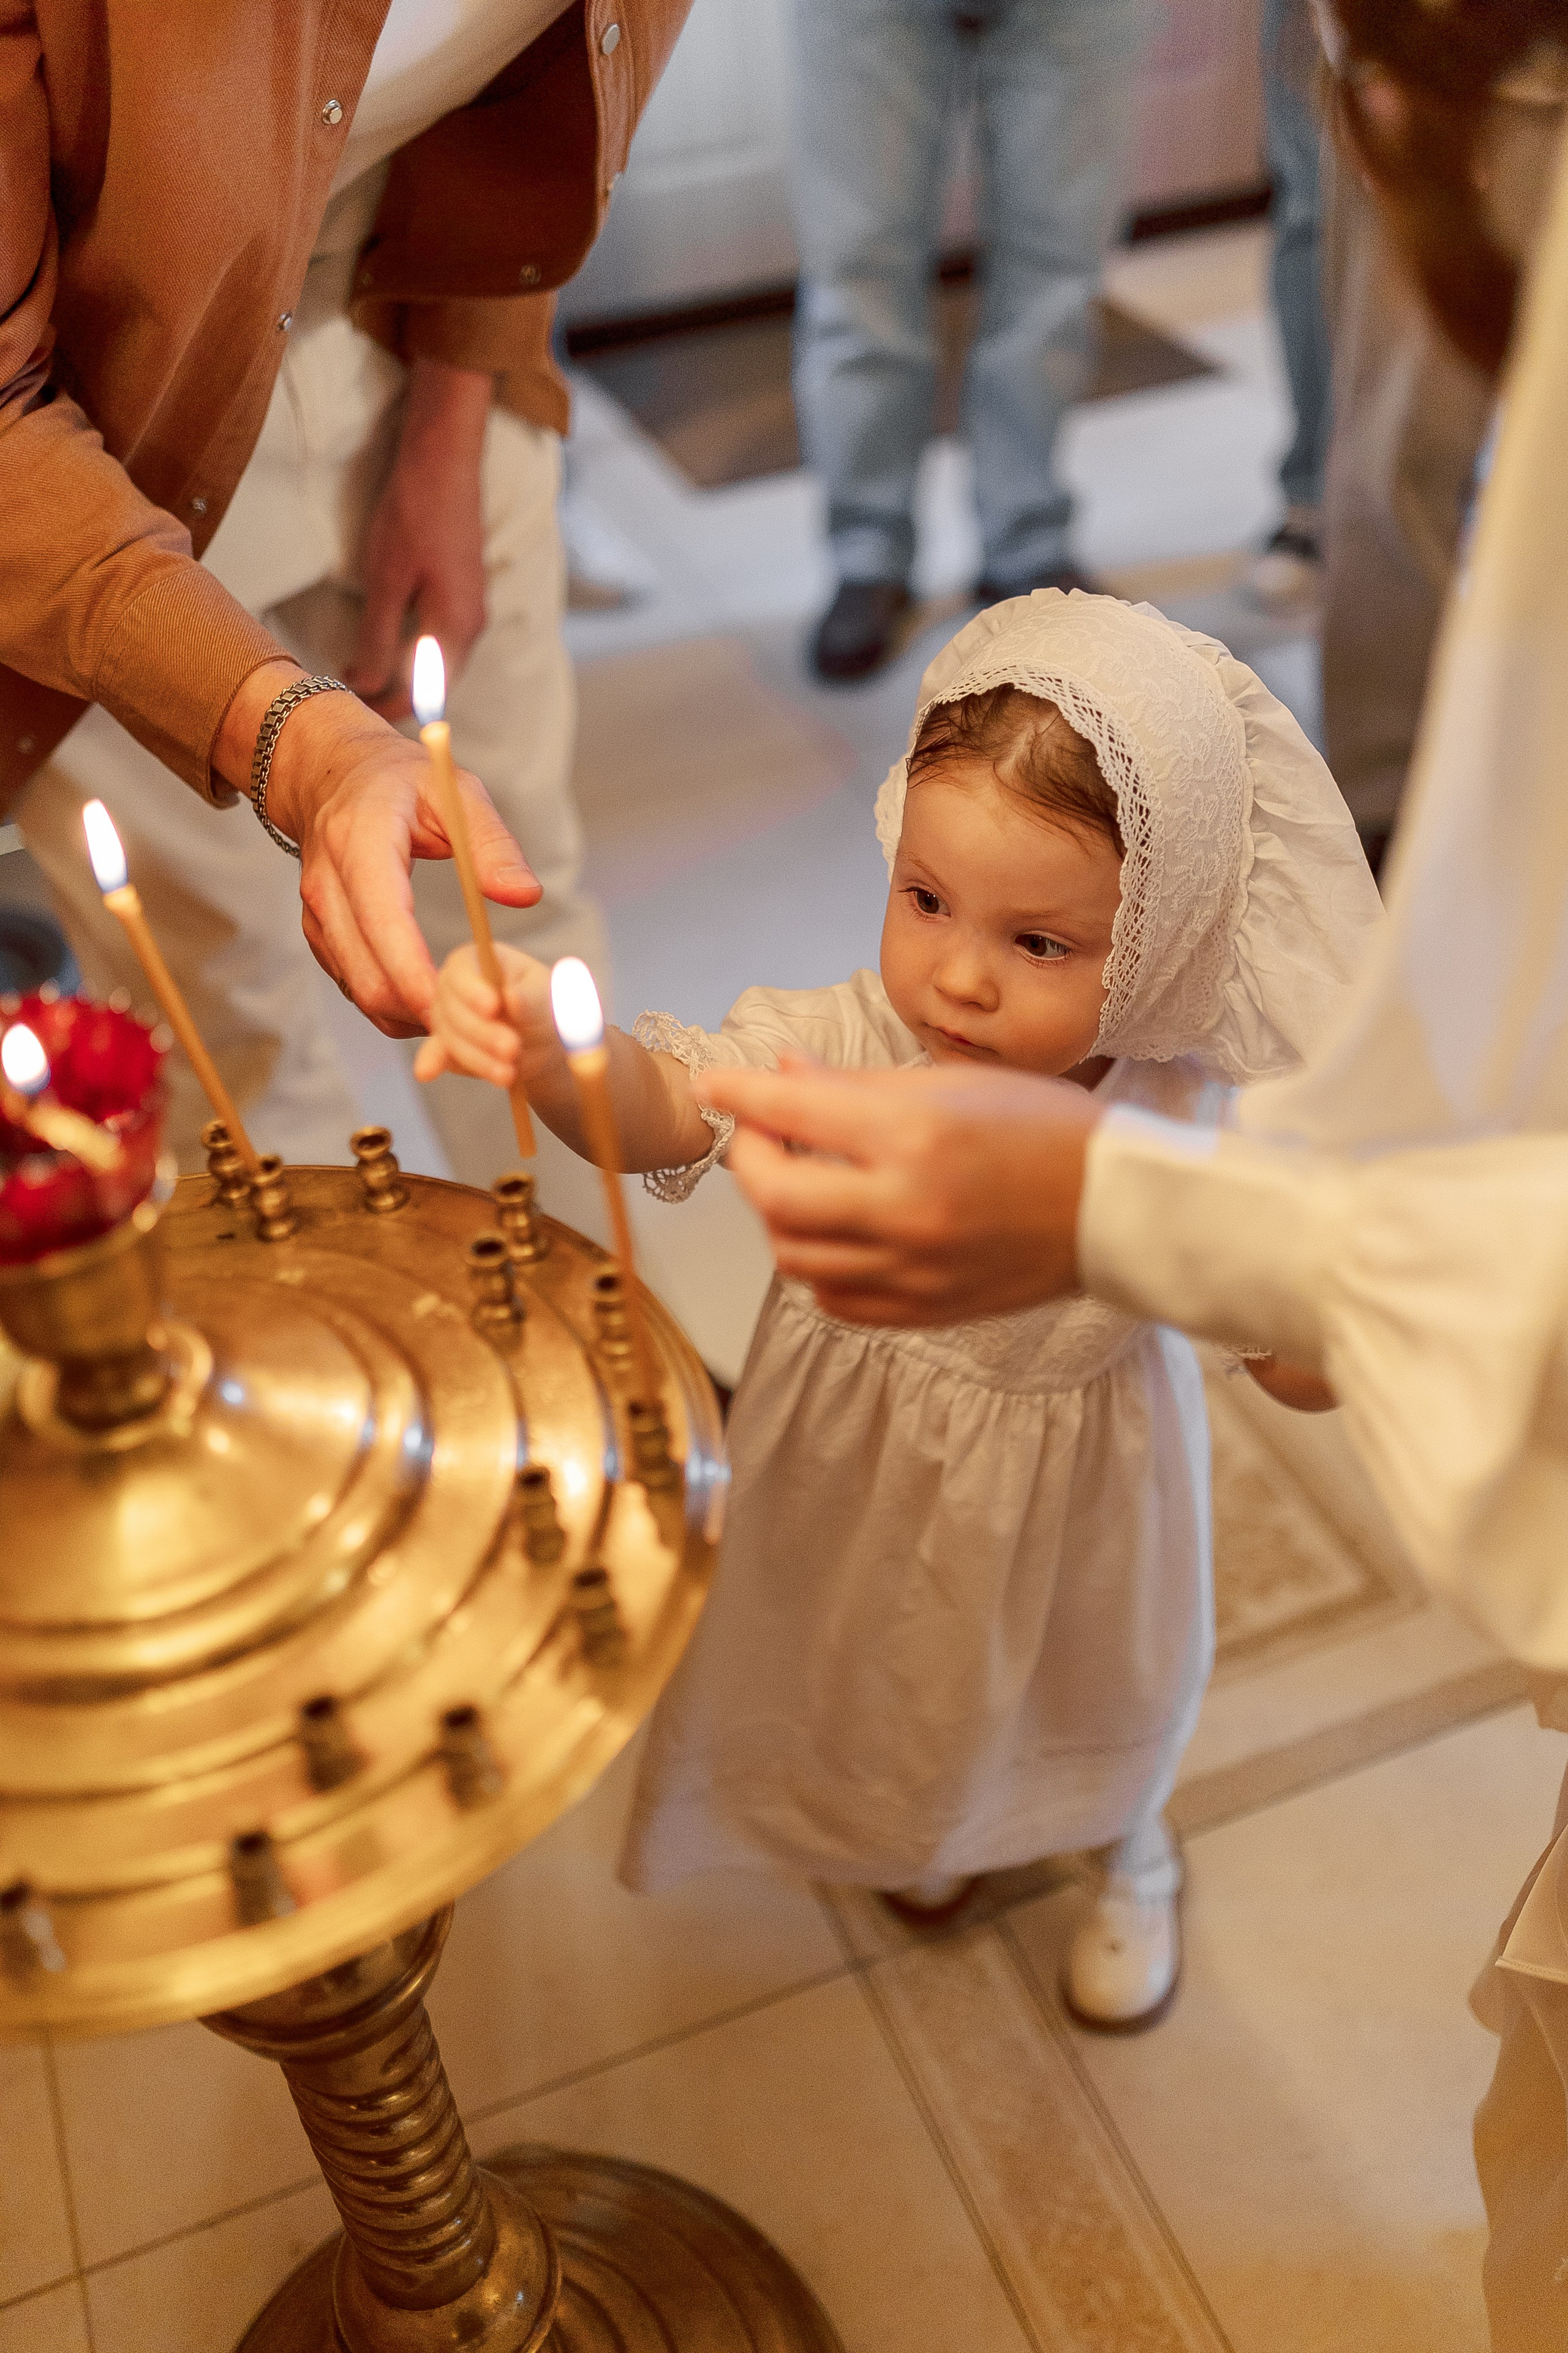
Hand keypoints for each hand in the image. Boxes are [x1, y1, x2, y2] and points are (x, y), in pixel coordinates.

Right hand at [215, 662, 539, 1035]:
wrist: (329, 776)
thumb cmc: (400, 781)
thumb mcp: (455, 791)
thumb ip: (492, 843)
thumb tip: (524, 896)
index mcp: (358, 846)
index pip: (383, 923)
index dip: (421, 974)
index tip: (472, 1008)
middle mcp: (327, 889)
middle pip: (371, 977)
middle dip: (431, 1019)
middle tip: (494, 1043)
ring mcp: (318, 919)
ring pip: (363, 994)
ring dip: (419, 1025)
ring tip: (481, 1042)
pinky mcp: (323, 940)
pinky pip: (359, 991)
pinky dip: (400, 1014)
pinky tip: (445, 1019)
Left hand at [343, 358, 492, 719]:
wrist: (444, 460)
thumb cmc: (414, 515)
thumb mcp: (385, 581)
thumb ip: (377, 639)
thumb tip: (366, 684)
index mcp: (455, 629)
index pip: (423, 694)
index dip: (387, 706)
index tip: (352, 706)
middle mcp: (472, 625)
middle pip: (435, 683)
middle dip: (394, 694)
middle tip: (351, 696)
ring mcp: (472, 607)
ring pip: (438, 661)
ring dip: (402, 674)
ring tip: (363, 674)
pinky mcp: (465, 590)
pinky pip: (440, 638)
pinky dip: (412, 651)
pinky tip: (388, 644)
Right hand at [413, 944, 561, 1086]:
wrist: (540, 1040)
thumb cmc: (541, 1006)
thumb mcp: (545, 996)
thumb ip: (531, 997)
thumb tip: (512, 997)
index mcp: (477, 960)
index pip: (462, 969)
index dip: (474, 988)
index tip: (493, 1006)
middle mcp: (454, 986)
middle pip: (454, 1007)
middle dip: (483, 1031)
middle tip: (512, 1048)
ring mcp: (445, 1016)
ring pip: (450, 1036)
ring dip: (478, 1057)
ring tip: (508, 1073)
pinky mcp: (444, 1045)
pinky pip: (436, 1054)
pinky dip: (432, 1063)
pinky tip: (426, 1072)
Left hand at [701, 1059, 1101, 1325]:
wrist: (1117, 1207)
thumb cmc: (1046, 1131)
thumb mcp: (953, 1085)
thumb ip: (856, 1086)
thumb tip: (780, 1072)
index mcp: (916, 1138)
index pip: (793, 1113)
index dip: (740, 1095)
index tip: (713, 1084)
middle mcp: (907, 1209)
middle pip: (774, 1197)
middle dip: (750, 1158)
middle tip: (760, 1135)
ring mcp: (914, 1270)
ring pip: (794, 1255)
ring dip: (778, 1214)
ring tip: (799, 1180)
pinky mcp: (925, 1310)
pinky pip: (835, 1298)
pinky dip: (817, 1265)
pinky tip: (835, 1232)